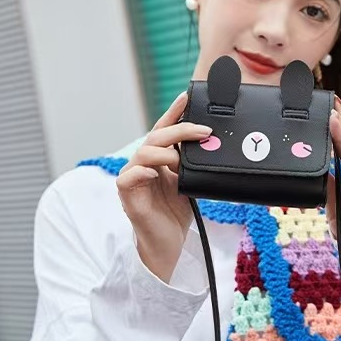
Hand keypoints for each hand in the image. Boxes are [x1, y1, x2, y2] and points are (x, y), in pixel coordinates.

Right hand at [116, 92, 212, 281]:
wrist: (168, 244)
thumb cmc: (177, 213)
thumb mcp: (190, 182)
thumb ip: (194, 164)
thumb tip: (214, 144)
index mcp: (158, 159)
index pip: (165, 129)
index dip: (175, 112)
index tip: (187, 95)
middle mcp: (143, 164)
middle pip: (156, 136)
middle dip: (180, 129)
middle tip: (204, 131)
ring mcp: (133, 178)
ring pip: (144, 152)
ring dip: (166, 151)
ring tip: (181, 160)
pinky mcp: (127, 196)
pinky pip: (129, 177)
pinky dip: (143, 172)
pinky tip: (156, 173)